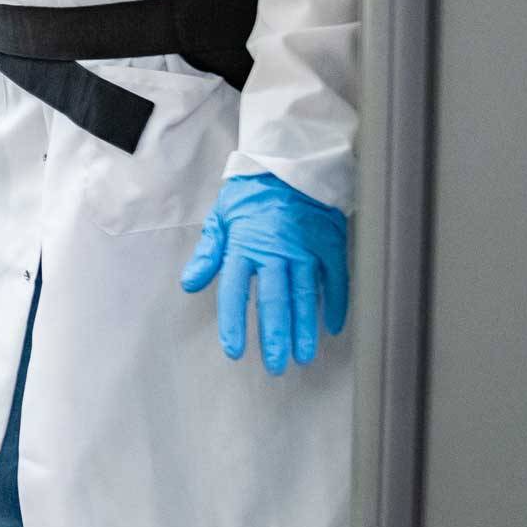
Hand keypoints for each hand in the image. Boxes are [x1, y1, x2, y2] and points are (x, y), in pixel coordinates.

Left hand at [180, 173, 348, 374]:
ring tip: (303, 356)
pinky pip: (336, 280)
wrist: (291, 160)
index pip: (236, 292)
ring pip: (306, 297)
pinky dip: (336, 305)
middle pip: (275, 301)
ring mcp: (307, 249)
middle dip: (274, 336)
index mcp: (245, 245)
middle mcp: (277, 251)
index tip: (234, 351)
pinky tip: (333, 329)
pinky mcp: (331, 245)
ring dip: (305, 329)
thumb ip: (209, 252)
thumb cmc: (252, 191)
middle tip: (275, 366)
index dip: (234, 323)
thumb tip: (190, 283)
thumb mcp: (221, 216)